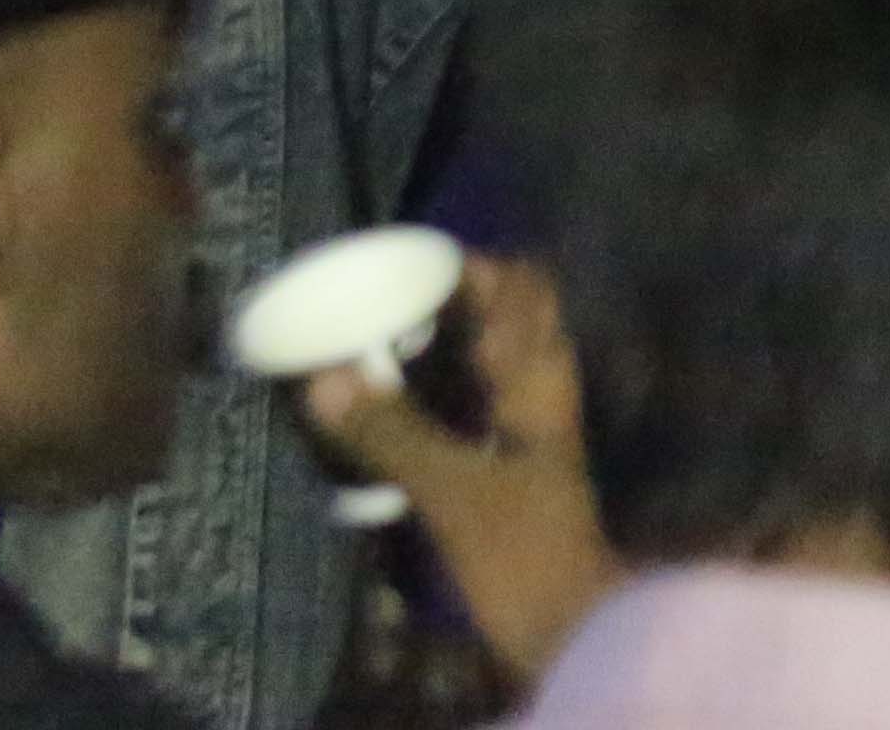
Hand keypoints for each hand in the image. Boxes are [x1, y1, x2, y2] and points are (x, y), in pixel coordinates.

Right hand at [301, 253, 613, 685]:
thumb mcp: (451, 487)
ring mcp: (532, 432)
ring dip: (446, 350)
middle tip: (385, 306)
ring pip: (492, 365)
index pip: (524, 288)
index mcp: (542, 377)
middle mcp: (544, 392)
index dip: (476, 266)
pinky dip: (443, 395)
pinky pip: (478, 409)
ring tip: (380, 346)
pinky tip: (398, 409)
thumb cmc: (522, 545)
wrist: (568, 626)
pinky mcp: (514, 471)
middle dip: (454, 306)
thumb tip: (321, 377)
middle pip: (508, 320)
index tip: (410, 263)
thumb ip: (392, 432)